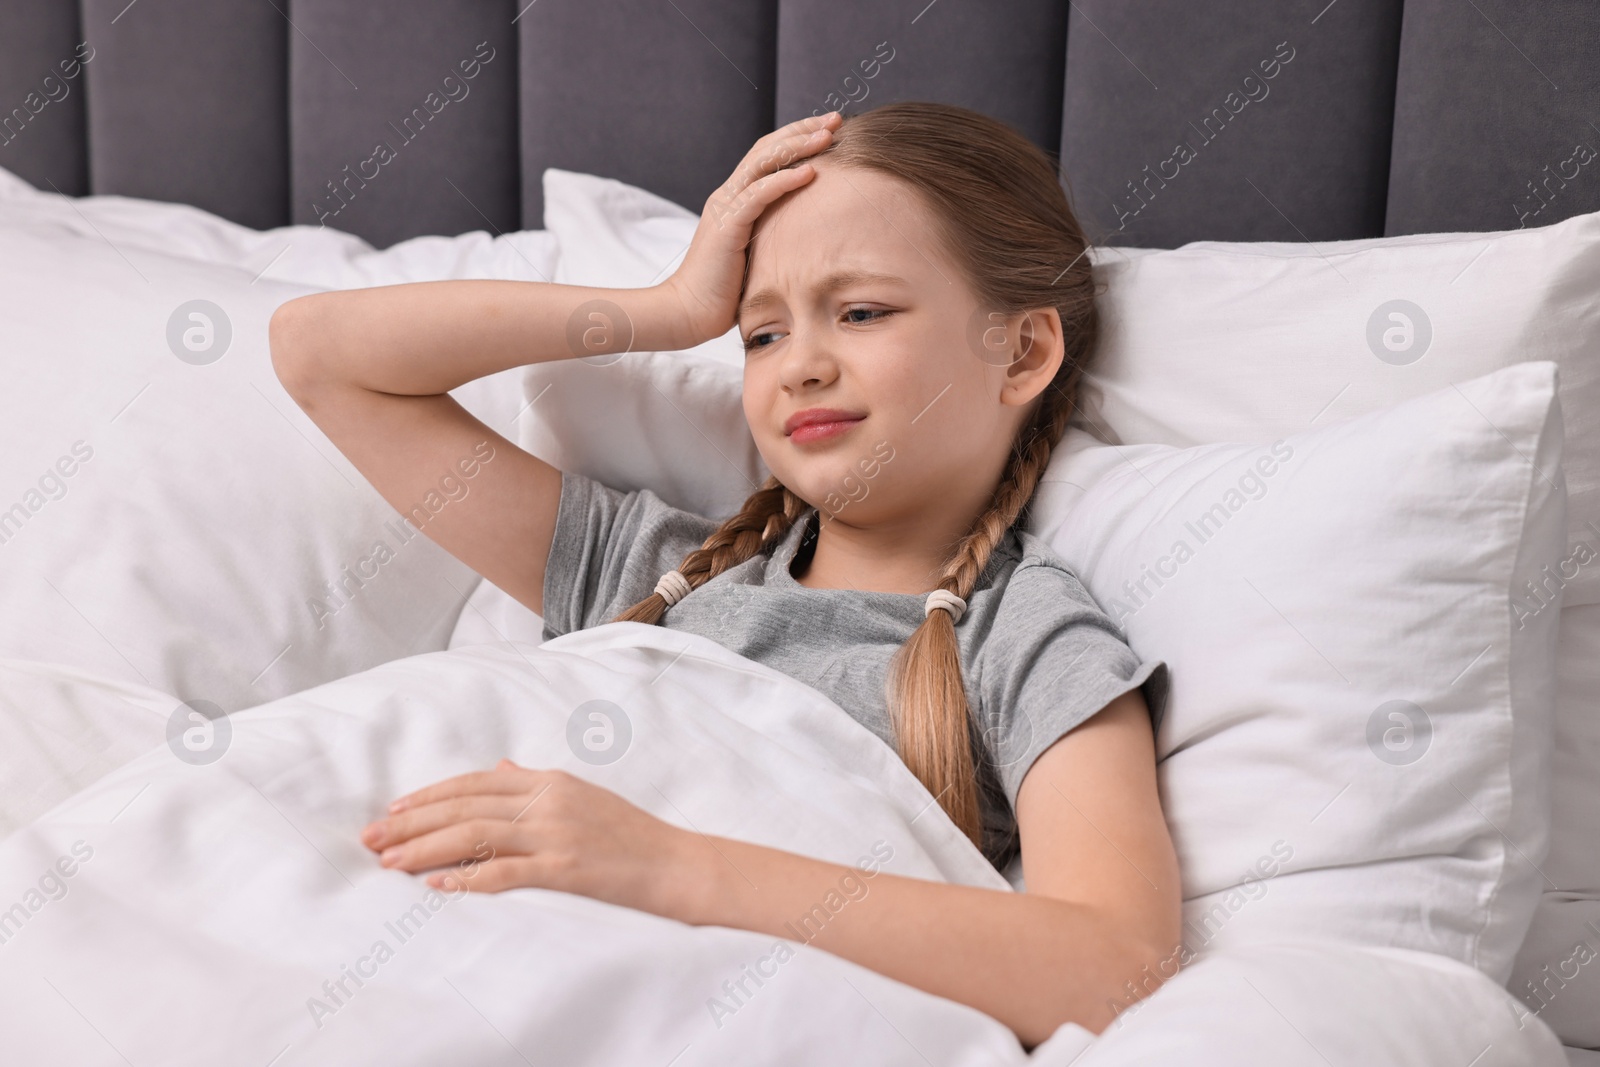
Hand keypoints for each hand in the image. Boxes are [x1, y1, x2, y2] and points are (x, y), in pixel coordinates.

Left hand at [360, 759, 699, 916]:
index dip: (429, 796)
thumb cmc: (629, 834)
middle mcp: (548, 800)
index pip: (475, 782)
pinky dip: (469, 878)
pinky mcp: (566, 868)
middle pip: (465, 808)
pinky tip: (439, 886)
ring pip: (476, 836)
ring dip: (426, 850)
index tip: (391, 813)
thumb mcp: (582, 795)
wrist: (677, 863)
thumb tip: (501, 765)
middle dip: (412, 824)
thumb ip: (537, 782)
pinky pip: (507, 871)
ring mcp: (557, 833)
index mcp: (549, 780)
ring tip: (390, 864)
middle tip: (371, 841)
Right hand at [658, 110, 841, 347]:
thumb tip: (807, 237)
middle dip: (802, 130)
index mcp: (735, 200)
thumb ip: (773, 237)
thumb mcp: (755, 255)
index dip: (797, 138)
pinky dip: (784, 180)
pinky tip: (809, 172)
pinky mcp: (726, 227)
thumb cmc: (723, 293)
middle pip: (767, 148)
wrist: (688, 313)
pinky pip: (757, 195)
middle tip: (836, 118)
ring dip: (797, 146)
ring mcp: (725, 208)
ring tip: (827, 135)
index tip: (829, 129)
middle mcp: (728, 195)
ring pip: (763, 163)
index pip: (767, 156)